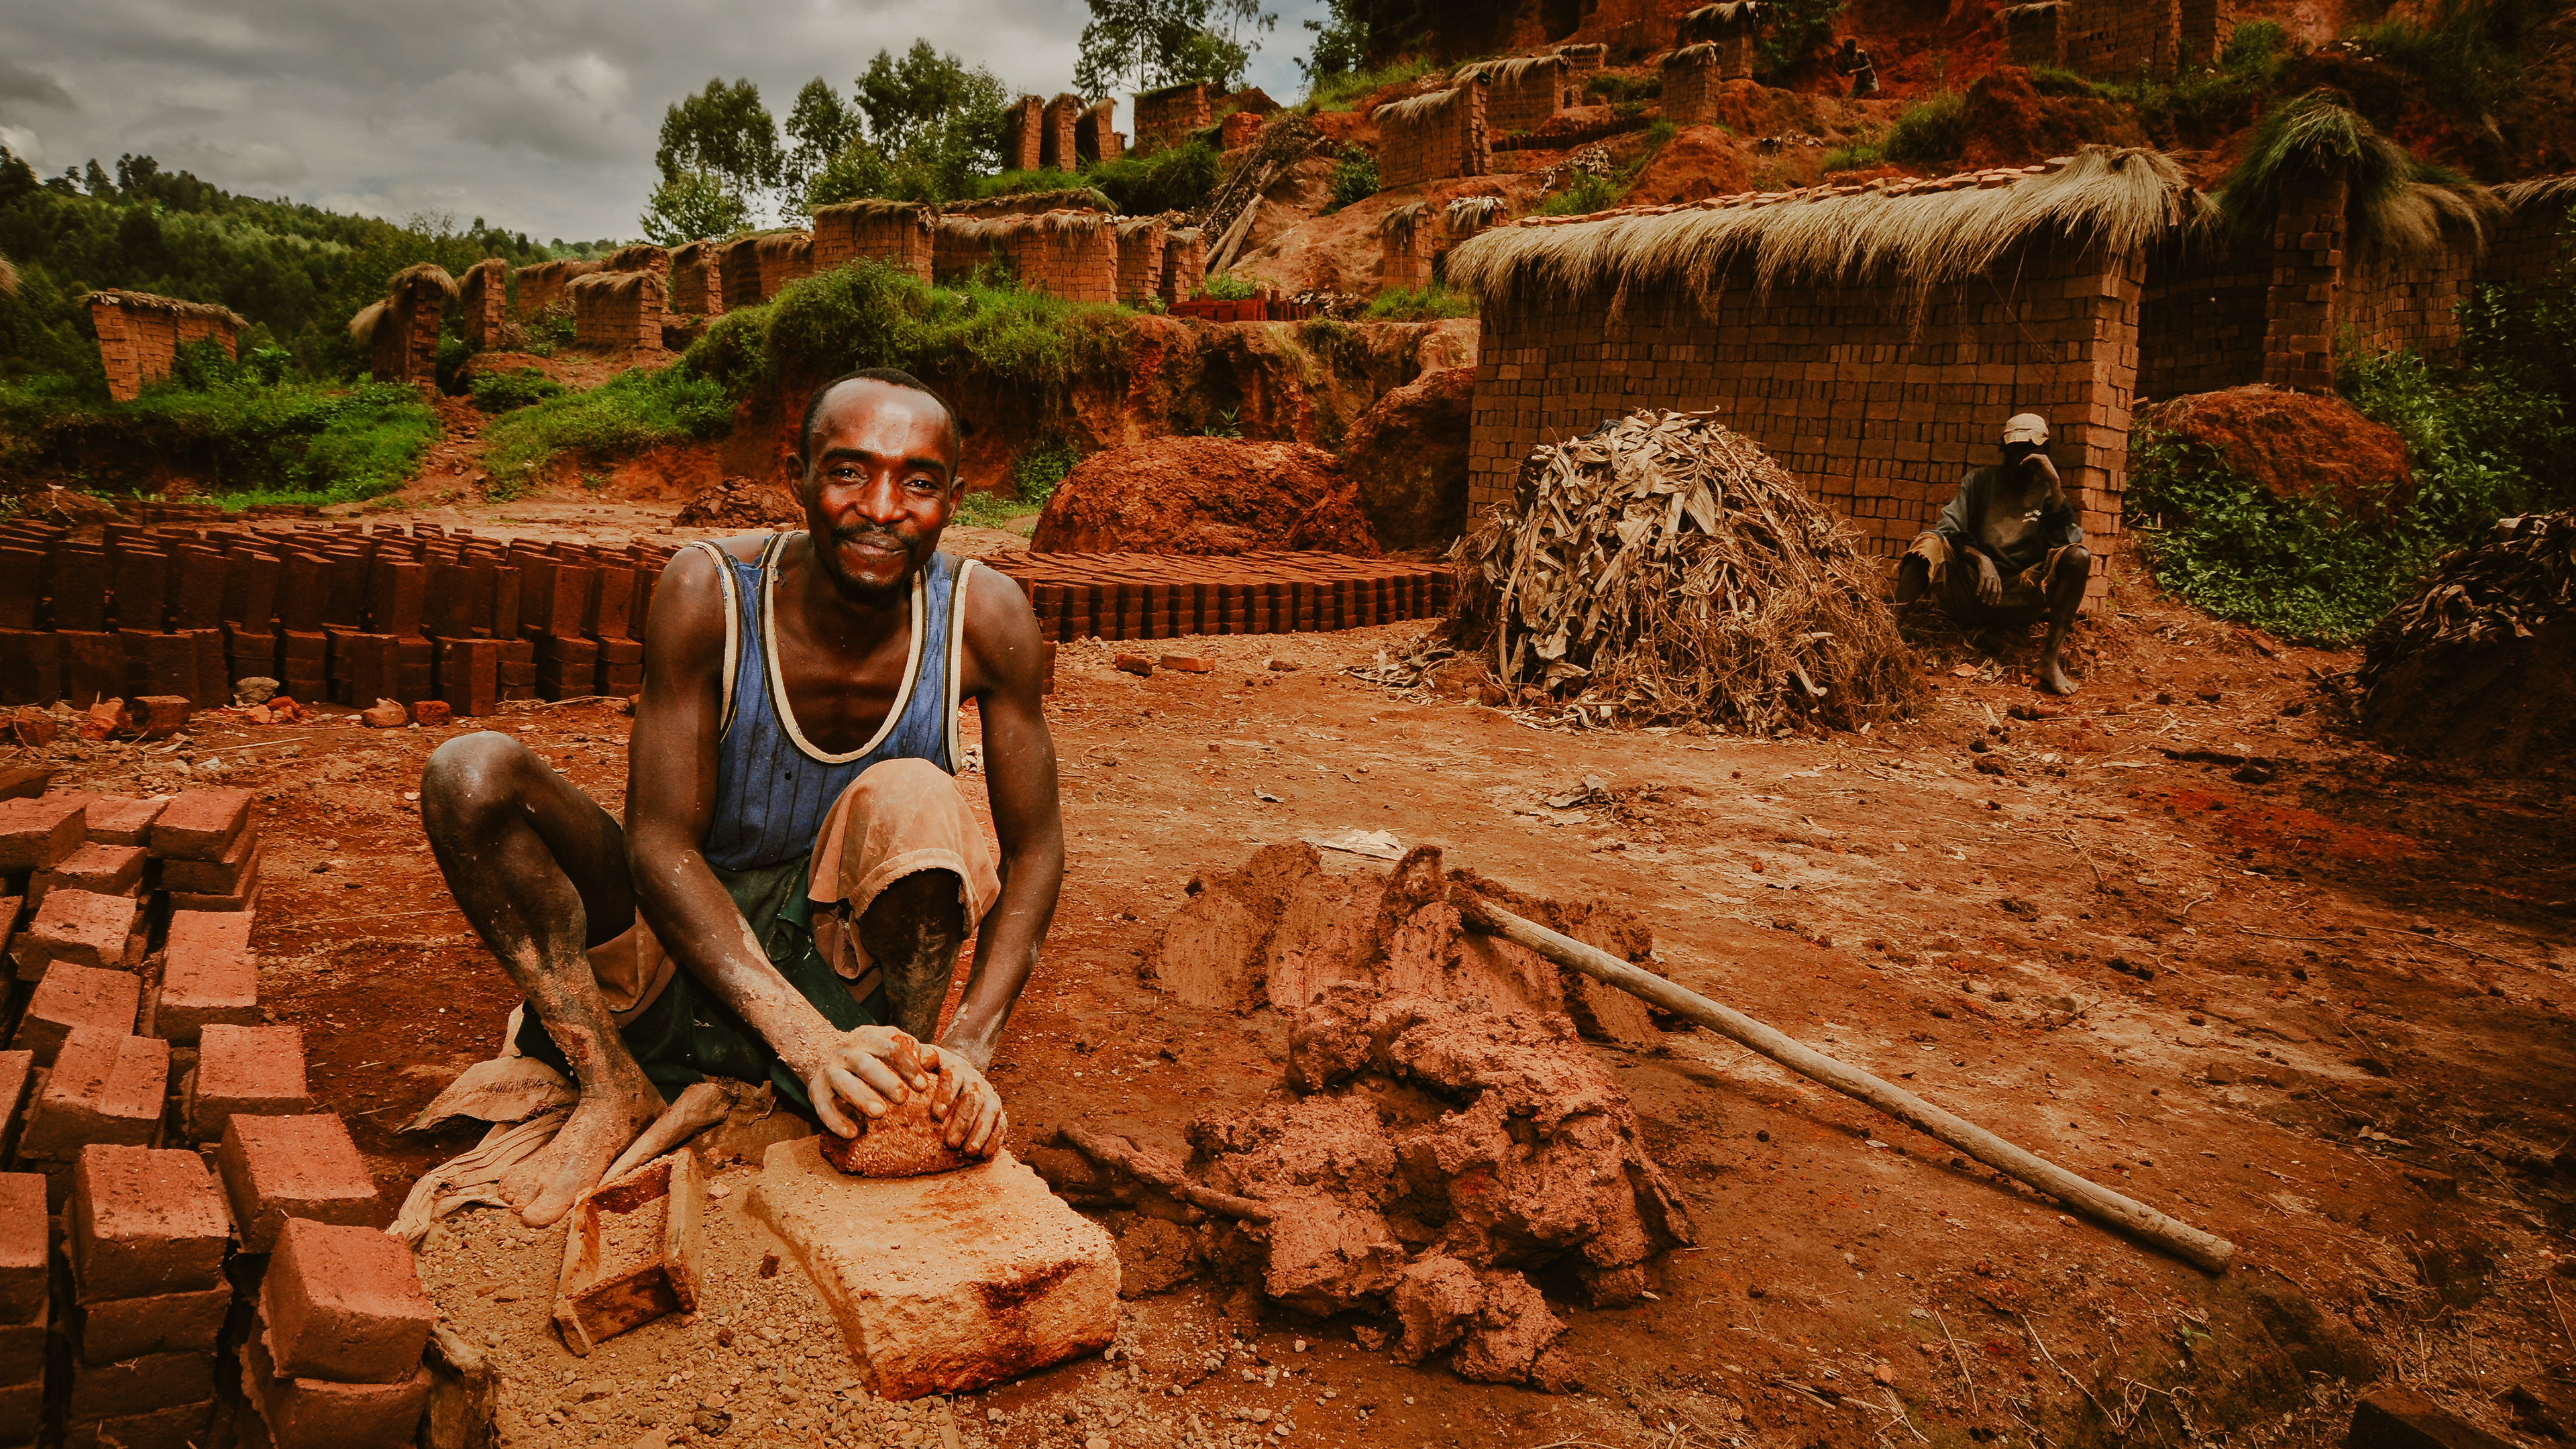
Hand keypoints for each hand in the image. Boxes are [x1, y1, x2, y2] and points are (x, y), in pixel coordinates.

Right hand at [804, 1025, 936, 1138]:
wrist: (824, 1053)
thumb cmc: (870, 1054)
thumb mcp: (888, 1043)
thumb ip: (910, 1050)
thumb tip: (931, 1058)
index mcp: (867, 1037)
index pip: (890, 1048)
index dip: (907, 1066)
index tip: (923, 1086)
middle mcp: (846, 1051)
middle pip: (865, 1063)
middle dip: (884, 1080)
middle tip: (903, 1098)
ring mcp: (829, 1069)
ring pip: (842, 1082)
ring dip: (860, 1097)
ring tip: (878, 1113)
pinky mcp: (814, 1088)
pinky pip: (822, 1105)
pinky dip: (835, 1120)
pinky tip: (852, 1134)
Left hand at [923, 1045, 1008, 1156]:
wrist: (955, 1072)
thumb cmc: (930, 1072)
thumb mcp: (922, 1061)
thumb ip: (917, 1058)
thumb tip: (911, 1056)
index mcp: (955, 1066)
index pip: (953, 1077)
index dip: (946, 1095)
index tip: (937, 1116)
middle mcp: (974, 1079)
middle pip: (974, 1098)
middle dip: (963, 1122)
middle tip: (950, 1143)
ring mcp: (988, 1094)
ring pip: (990, 1112)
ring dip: (980, 1133)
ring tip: (968, 1152)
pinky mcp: (997, 1110)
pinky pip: (1001, 1123)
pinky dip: (994, 1139)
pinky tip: (985, 1155)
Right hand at [1975, 557, 2003, 606]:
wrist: (1984, 560)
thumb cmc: (1989, 569)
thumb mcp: (1994, 575)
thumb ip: (1995, 582)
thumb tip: (1995, 592)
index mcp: (1998, 580)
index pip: (1999, 590)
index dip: (1998, 597)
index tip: (1996, 603)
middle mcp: (1994, 579)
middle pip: (1994, 591)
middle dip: (1992, 598)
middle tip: (1989, 604)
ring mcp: (1988, 577)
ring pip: (1988, 588)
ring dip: (1985, 595)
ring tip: (1983, 601)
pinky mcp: (1983, 575)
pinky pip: (1981, 584)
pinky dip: (1979, 589)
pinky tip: (1977, 594)